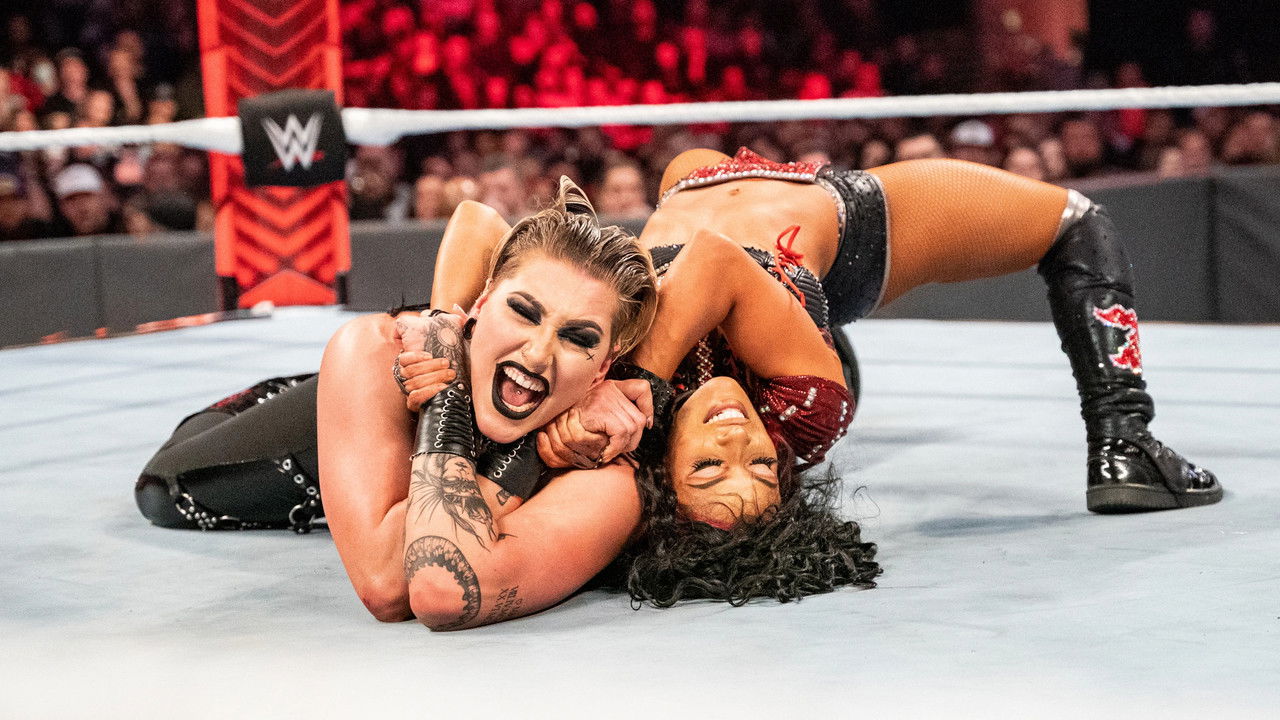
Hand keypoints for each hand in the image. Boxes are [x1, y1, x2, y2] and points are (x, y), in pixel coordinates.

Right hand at [393, 309, 463, 411]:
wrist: (464, 392)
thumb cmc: (457, 366)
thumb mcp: (457, 345)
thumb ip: (455, 326)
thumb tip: (457, 313)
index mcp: (414, 361)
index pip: (403, 358)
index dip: (414, 356)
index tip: (430, 354)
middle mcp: (409, 376)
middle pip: (408, 371)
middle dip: (430, 367)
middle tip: (447, 364)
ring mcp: (410, 390)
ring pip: (413, 384)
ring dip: (433, 378)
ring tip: (450, 375)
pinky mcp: (415, 404)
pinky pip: (414, 399)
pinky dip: (428, 392)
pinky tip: (442, 388)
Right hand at [536, 379, 653, 468]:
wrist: (547, 422)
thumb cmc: (572, 423)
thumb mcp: (598, 412)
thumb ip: (620, 410)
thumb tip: (648, 422)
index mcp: (610, 386)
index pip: (641, 388)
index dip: (647, 407)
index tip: (647, 423)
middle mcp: (608, 388)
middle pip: (639, 418)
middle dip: (632, 439)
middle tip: (618, 448)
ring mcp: (604, 398)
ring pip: (633, 428)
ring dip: (623, 446)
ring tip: (609, 451)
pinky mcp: (598, 410)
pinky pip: (621, 434)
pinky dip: (616, 448)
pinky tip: (605, 453)